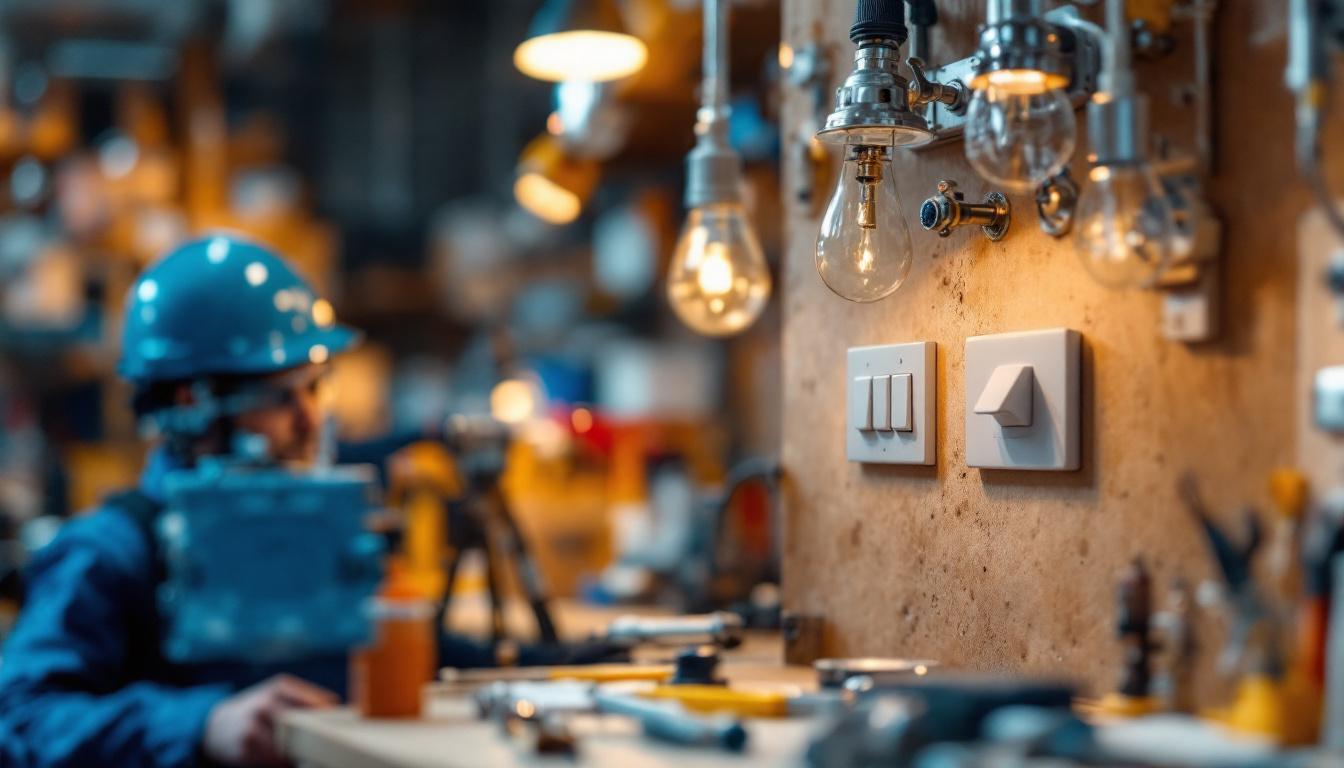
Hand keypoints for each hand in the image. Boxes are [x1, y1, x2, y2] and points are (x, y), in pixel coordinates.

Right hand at [202, 674, 338, 766]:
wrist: (216, 727)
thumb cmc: (259, 709)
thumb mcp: (278, 695)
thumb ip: (306, 700)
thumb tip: (342, 712)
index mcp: (281, 687)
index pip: (318, 702)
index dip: (334, 718)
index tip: (347, 727)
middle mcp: (267, 704)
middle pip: (306, 724)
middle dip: (321, 737)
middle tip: (334, 745)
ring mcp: (254, 726)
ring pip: (291, 745)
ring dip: (305, 753)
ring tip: (315, 756)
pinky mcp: (246, 747)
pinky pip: (275, 759)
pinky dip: (287, 763)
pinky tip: (292, 762)